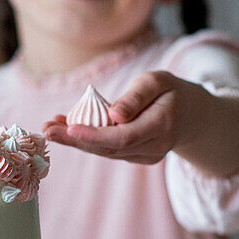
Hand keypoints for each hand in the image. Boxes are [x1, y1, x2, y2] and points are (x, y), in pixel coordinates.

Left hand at [42, 71, 208, 165]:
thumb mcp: (158, 81)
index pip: (124, 137)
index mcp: (161, 126)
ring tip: (48, 127)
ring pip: (104, 151)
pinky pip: (107, 150)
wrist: (192, 116)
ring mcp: (144, 156)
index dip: (95, 135)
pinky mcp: (135, 157)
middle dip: (74, 140)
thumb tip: (113, 115)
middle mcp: (153, 148)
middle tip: (46, 129)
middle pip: (108, 148)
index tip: (69, 128)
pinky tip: (63, 127)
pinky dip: (85, 139)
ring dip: (74, 140)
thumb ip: (136, 97)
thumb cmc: (172, 92)